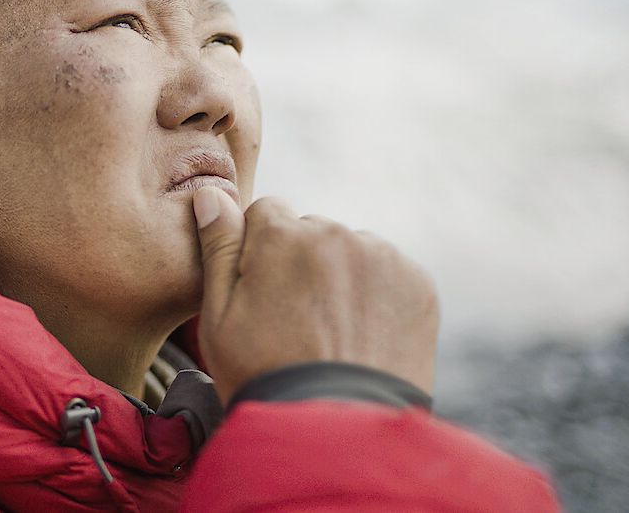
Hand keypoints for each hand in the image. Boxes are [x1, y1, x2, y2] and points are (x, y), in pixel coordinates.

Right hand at [192, 187, 438, 404]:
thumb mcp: (218, 316)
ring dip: (341, 278)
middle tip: (296, 322)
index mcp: (281, 234)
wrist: (337, 432)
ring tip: (331, 335)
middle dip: (302, 263)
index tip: (263, 296)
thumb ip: (218, 248)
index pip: (266, 214)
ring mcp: (381, 257)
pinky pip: (388, 275)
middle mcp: (335, 233)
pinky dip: (376, 298)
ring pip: (351, 252)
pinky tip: (361, 337)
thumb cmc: (264, 376)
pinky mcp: (416, 283)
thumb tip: (212, 195)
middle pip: (311, 232)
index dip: (259, 254)